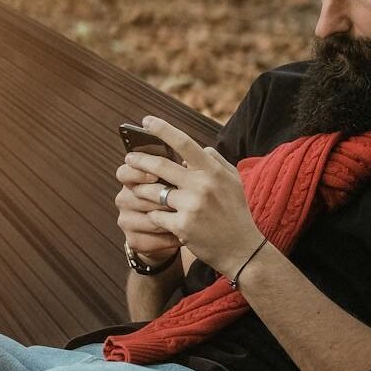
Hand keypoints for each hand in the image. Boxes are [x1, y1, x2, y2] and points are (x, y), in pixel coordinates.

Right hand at [114, 151, 180, 259]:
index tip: (155, 177)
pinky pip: (152, 240)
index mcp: (131, 179)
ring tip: (187, 218)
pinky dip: (170, 238)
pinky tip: (182, 236)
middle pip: (138, 197)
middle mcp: (124, 198)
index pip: (124, 172)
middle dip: (163, 199)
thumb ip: (177, 168)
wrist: (171, 230)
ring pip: (148, 219)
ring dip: (170, 219)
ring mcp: (126, 220)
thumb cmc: (176, 198)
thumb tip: (190, 159)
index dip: (138, 173)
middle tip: (182, 201)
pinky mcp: (133, 240)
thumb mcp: (176, 179)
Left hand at [126, 115, 264, 276]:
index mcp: (213, 171)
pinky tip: (158, 218)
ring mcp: (191, 207)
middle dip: (139, 160)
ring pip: (153, 192)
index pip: (184, 143)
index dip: (162, 129)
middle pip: (160, 166)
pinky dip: (154, 216)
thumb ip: (215, 160)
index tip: (146, 121)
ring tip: (137, 189)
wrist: (242, 250)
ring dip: (141, 190)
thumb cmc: (235, 212)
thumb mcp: (233, 181)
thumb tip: (197, 147)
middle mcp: (202, 186)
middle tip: (128, 158)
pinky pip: (156, 216)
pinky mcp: (182, 227)